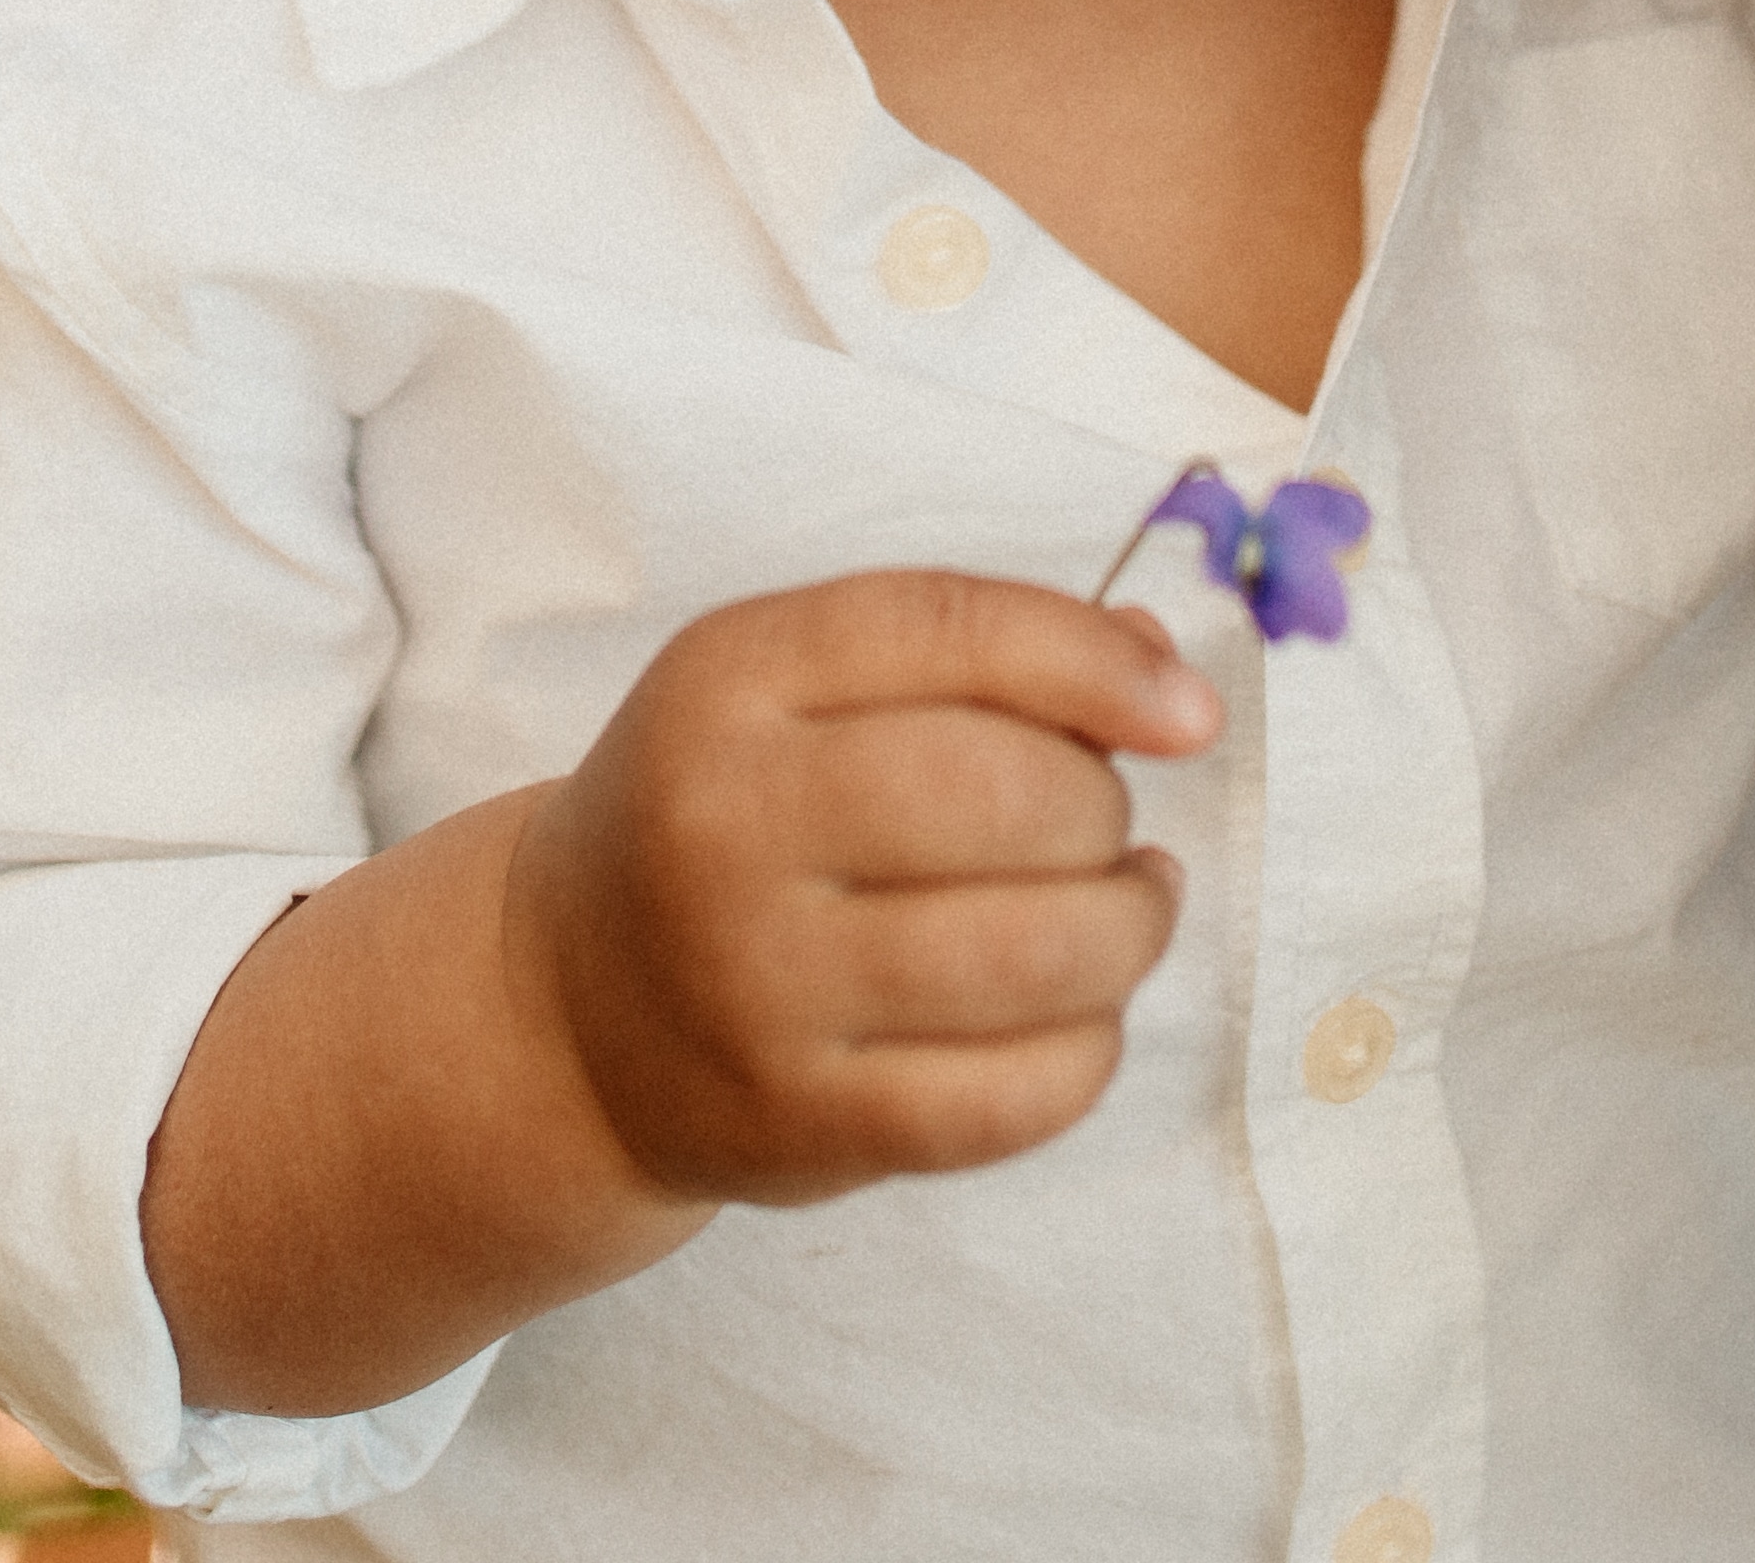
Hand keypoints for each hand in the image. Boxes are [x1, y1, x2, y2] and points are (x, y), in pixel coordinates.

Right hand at [511, 568, 1214, 1208]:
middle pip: (1006, 793)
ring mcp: (757, 989)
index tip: (1188, 712)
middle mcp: (725, 826)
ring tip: (1126, 909)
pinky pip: (1012, 1096)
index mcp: (728, 681)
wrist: (566, 1012)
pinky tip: (1081, 1015)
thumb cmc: (723, 820)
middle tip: (1099, 826)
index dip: (1096, 662)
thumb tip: (1163, 681)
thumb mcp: (793, 693)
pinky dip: (1090, 1050)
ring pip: (1033, 952)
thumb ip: (971, 658)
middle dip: (1103, 807)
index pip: (948, 630)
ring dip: (1129, 927)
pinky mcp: (799, 1126)